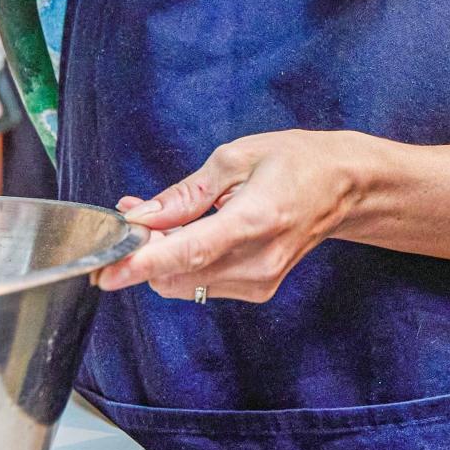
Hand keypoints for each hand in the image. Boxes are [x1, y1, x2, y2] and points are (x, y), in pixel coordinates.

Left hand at [93, 130, 368, 303]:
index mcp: (256, 219)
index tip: (106, 271)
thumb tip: (141, 216)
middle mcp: (259, 260)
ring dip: (161, 259)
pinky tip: (187, 237)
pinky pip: (203, 284)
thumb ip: (185, 195)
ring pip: (185, 284)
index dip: (142, 264)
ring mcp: (260, 281)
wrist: (344, 187)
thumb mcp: (236, 158)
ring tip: (163, 222)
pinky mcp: (259, 290)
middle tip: (133, 218)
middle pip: (178, 274)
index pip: (189, 252)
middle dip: (144, 252)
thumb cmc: (296, 162)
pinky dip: (182, 265)